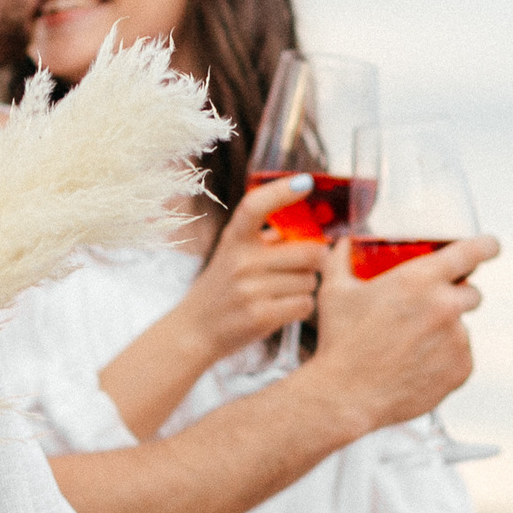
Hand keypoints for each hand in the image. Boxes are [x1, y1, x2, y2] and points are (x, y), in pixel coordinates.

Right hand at [169, 176, 331, 363]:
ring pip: (310, 281)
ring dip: (306, 286)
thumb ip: (268, 239)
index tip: (306, 182)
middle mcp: (241, 261)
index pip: (255, 205)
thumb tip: (315, 227)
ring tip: (283, 291)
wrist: (195, 330)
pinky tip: (283, 308)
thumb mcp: (235, 253)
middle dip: (316, 259)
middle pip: (309, 251)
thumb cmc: (224, 287)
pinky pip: (305, 304)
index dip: (282, 191)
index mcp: (234, 239)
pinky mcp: (260, 316)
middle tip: (306, 265)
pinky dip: (301, 307)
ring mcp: (250, 289)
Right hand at [306, 235, 498, 431]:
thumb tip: (343, 245)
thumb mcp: (335, 292)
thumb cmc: (340, 343)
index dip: (485, 246)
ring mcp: (457, 339)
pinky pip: (461, 356)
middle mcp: (445, 306)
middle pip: (472, 293)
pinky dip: (444, 359)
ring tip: (409, 347)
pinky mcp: (461, 369)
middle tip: (426, 311)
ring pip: (461, 328)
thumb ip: (341, 260)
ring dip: (444, 332)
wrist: (345, 395)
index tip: (490, 247)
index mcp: (420, 280)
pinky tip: (416, 364)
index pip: (471, 251)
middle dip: (454, 298)